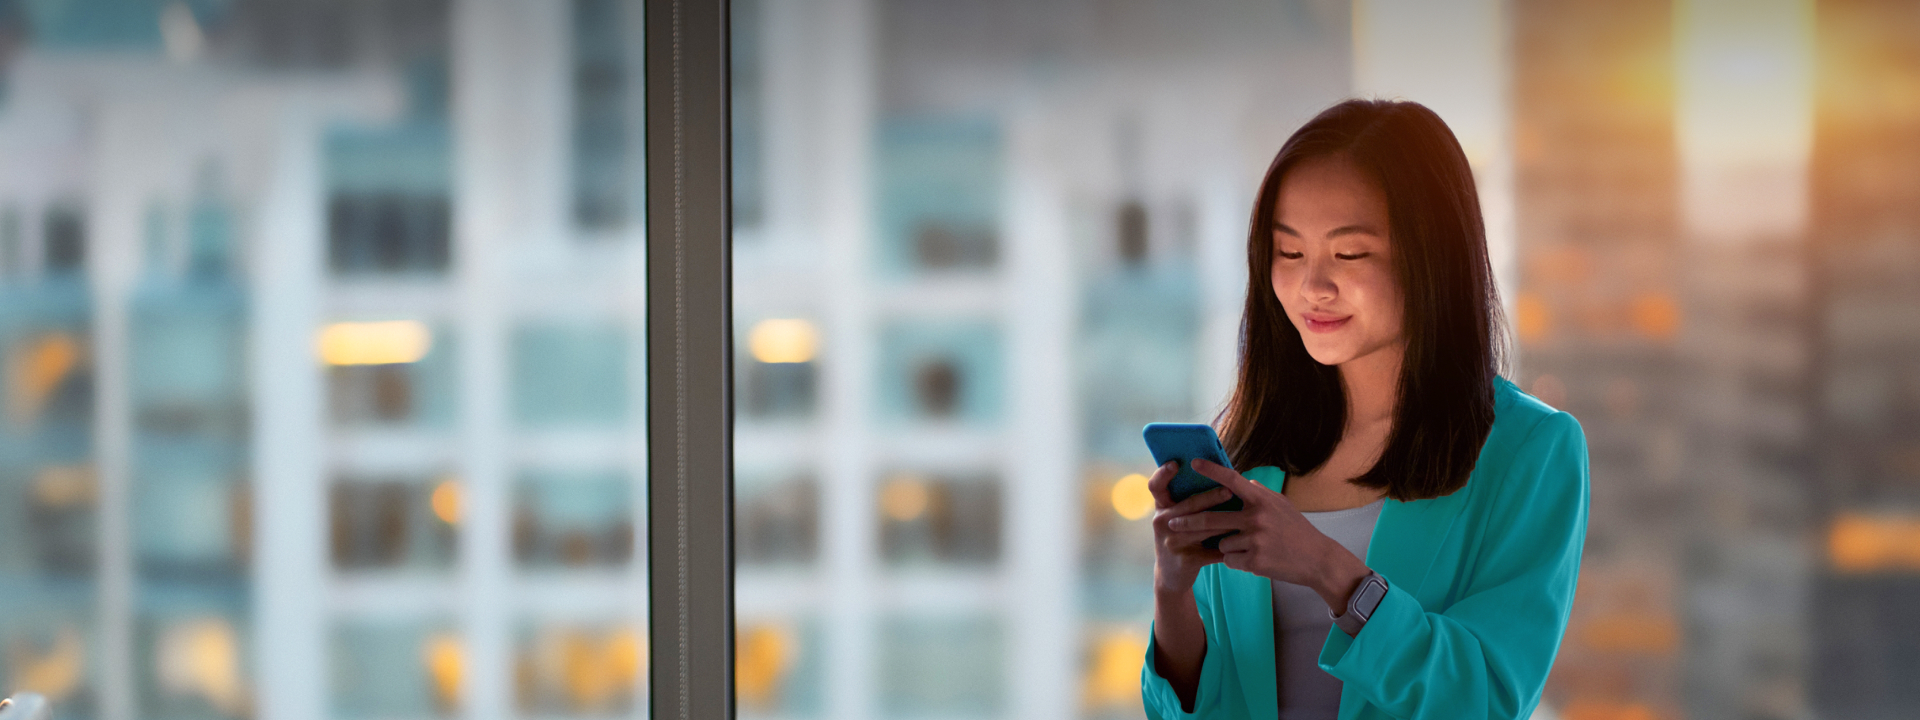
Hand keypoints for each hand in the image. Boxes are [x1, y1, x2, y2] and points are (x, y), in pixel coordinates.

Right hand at [1146, 461, 1233, 594]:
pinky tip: (1244, 543)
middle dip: (1211, 497)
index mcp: (1161, 508)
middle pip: (1189, 505)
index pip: (1156, 486)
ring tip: (1245, 517)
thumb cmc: (1182, 539)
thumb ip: (1191, 502)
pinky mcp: (1185, 559)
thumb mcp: (1178, 519)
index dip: (1162, 474)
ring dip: (1227, 522)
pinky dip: (1230, 546)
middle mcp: (1162, 522)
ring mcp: (1171, 542)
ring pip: (1205, 528)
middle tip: (1229, 490)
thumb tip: (1220, 477)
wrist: (1172, 576)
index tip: (1175, 463)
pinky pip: (1213, 549)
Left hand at [1165, 459, 1372, 612]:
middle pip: (1212, 519)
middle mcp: (1257, 518)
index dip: (1211, 471)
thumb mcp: (1281, 505)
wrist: (1317, 559)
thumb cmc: (1296, 529)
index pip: (1232, 481)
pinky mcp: (1255, 562)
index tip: (1193, 463)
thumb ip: (1258, 493)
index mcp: (1262, 500)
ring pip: (1221, 543)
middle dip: (1188, 521)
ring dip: (1226, 546)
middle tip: (1172, 523)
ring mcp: (1255, 540)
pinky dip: (1235, 561)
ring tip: (1249, 547)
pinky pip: (1230, 560)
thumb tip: (1240, 481)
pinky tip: (1254, 560)